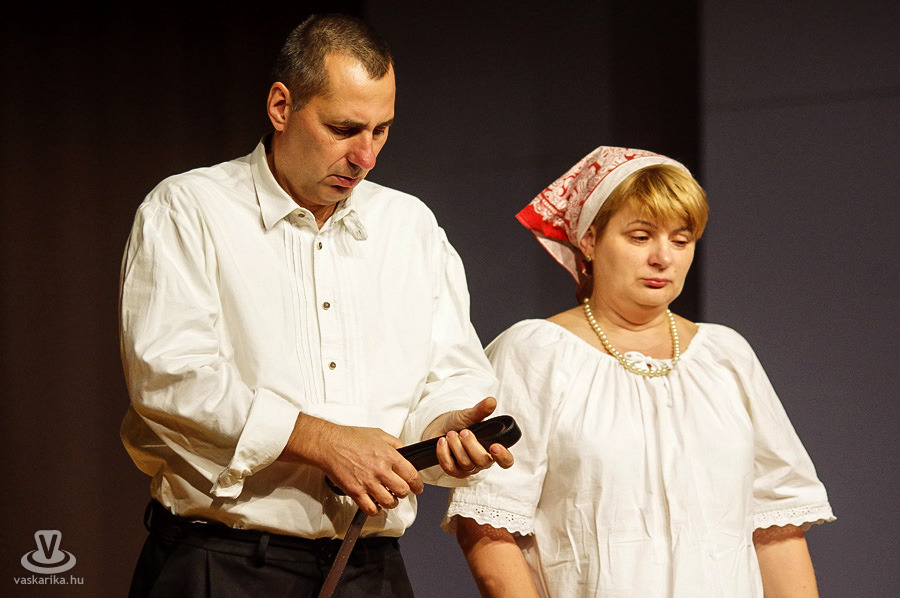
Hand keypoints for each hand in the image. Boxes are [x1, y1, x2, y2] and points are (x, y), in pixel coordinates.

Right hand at [279, 414, 423, 515]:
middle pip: (402, 491)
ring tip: (388, 498)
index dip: (417, 485)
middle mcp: (381, 470)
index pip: (412, 475)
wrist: (330, 444)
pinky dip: (375, 510)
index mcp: (389, 456)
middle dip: (403, 493)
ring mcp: (368, 483)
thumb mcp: (379, 434)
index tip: (418, 488)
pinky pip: (370, 509)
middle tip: (400, 491)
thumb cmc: (351, 438)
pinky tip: (375, 505)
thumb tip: (404, 452)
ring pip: (389, 503)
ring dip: (391, 502)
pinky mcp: (356, 492)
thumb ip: (395, 444)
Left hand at [424, 397, 514, 477]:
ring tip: (451, 434)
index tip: (494, 446)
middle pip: (483, 461)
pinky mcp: (453, 470)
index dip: (503, 457)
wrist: (440, 428)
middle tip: (463, 431)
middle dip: (471, 445)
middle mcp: (482, 461)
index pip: (506, 461)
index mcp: (492, 449)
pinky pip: (449, 467)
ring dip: (456, 446)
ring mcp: (468, 468)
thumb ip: (481, 410)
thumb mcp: (469, 415)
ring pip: (466, 464)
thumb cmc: (459, 423)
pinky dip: (444, 453)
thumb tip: (491, 402)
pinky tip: (442, 442)